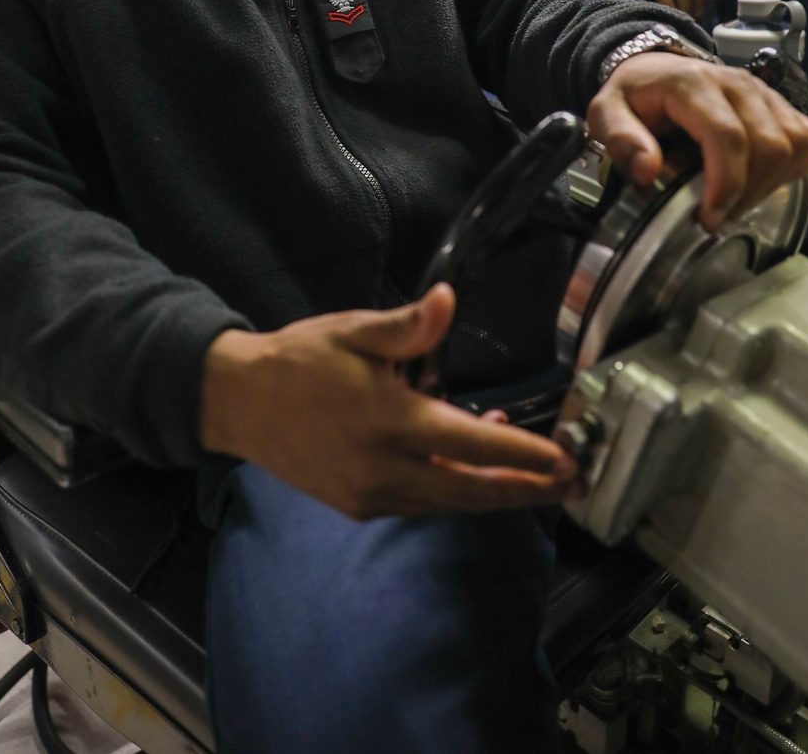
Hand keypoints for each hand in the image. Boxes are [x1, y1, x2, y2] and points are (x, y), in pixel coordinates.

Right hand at [198, 284, 576, 520]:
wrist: (240, 403)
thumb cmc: (300, 360)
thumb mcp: (352, 331)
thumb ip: (406, 327)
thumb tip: (447, 301)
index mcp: (388, 421)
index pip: (472, 444)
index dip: (524, 455)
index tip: (562, 460)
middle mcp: (384, 468)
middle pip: (472, 491)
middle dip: (525, 489)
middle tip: (568, 482)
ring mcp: (371, 494)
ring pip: (448, 503)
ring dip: (492, 491)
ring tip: (531, 474)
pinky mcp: (359, 506)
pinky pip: (421, 504)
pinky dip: (454, 491)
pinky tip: (469, 467)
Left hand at [587, 53, 807, 232]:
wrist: (653, 70)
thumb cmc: (634, 97)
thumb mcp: (605, 113)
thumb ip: (620, 139)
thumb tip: (649, 170)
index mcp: (692, 83)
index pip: (728, 136)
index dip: (726, 183)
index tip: (709, 218)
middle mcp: (736, 83)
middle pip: (769, 145)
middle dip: (747, 193)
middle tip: (716, 216)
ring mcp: (763, 92)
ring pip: (793, 145)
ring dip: (769, 185)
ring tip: (734, 201)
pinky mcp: (780, 104)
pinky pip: (807, 139)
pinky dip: (791, 168)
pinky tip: (760, 180)